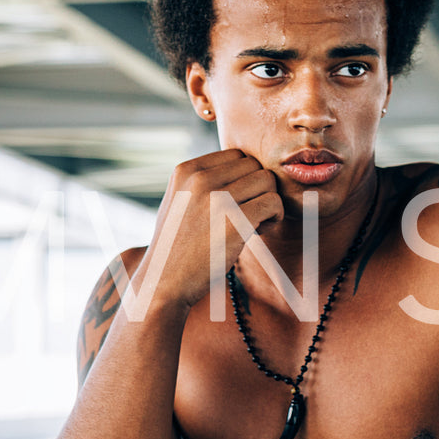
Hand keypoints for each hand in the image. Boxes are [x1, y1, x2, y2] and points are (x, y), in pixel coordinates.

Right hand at [137, 149, 282, 309]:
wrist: (164, 283)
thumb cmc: (177, 247)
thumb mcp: (180, 201)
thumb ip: (203, 181)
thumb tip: (243, 166)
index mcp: (187, 170)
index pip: (237, 155)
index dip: (244, 178)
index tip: (237, 202)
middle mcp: (200, 178)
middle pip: (255, 166)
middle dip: (258, 189)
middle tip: (248, 215)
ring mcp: (217, 198)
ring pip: (268, 181)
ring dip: (268, 202)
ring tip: (253, 224)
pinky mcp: (235, 220)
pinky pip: (273, 203)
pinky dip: (275, 217)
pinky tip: (259, 232)